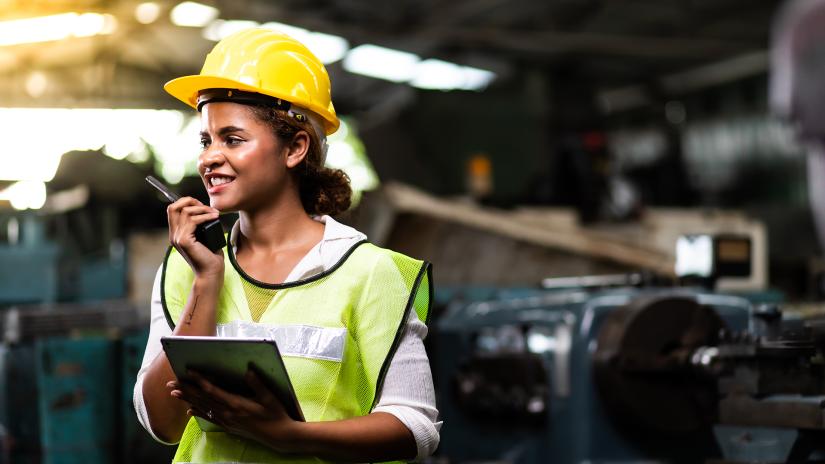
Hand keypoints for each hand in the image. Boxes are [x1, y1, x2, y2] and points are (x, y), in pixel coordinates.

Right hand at [167, 197, 223, 277]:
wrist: (211, 273)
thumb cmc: (211, 256)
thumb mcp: (204, 237)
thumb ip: (200, 226)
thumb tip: (206, 210)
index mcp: (177, 234)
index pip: (173, 209)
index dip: (186, 202)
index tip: (203, 206)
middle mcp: (174, 235)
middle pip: (173, 207)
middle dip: (190, 201)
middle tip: (207, 207)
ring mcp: (177, 238)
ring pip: (185, 212)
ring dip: (202, 208)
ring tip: (215, 213)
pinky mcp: (184, 241)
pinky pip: (192, 220)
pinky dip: (205, 216)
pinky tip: (215, 217)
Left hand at [168, 369, 297, 450]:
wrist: (278, 435)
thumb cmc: (276, 414)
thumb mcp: (269, 397)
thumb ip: (257, 384)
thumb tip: (247, 370)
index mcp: (236, 404)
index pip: (212, 390)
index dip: (200, 380)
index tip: (189, 371)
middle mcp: (228, 413)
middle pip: (202, 399)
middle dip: (186, 390)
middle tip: (171, 383)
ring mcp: (227, 421)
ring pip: (203, 408)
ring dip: (188, 400)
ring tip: (174, 393)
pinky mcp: (229, 426)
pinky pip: (209, 418)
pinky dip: (198, 413)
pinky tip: (190, 411)